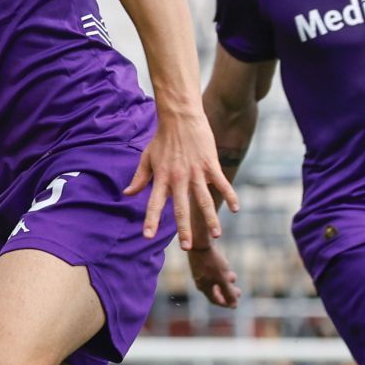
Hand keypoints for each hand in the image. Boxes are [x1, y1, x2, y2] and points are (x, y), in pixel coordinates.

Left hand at [126, 108, 237, 250]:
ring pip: (204, 200)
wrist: (180, 117)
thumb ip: (139, 178)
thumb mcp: (147, 158)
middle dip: (184, 229)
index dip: (150, 220)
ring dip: (211, 218)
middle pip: (181, 208)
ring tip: (216, 235)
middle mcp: (178, 178)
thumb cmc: (162, 138)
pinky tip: (236, 208)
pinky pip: (221, 183)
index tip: (147, 236)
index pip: (154, 203)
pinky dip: (230, 195)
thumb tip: (127, 193)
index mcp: (162, 178)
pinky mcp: (210, 164)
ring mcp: (196, 172)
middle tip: (186, 247)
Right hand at [188, 245, 240, 307]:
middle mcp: (200, 282)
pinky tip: (225, 268)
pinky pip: (212, 274)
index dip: (226, 303)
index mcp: (204, 288)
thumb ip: (229, 292)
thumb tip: (234, 306)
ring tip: (233, 276)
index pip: (216, 301)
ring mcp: (200, 274)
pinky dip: (220, 274)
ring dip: (225, 282)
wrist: (200, 244)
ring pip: (215, 282)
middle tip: (239, 291)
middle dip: (228, 292)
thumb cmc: (212, 262)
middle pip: (215, 292)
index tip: (236, 303)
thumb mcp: (223, 278)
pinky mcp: (201, 265)